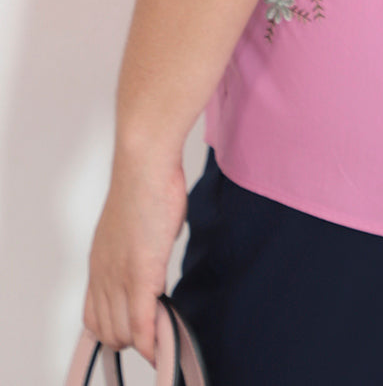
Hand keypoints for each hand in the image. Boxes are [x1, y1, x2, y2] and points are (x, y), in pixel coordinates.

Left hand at [83, 146, 187, 364]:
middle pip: (106, 330)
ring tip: (162, 335)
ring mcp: (119, 277)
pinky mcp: (141, 274)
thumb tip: (154, 270)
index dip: (113, 328)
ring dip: (142, 342)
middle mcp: (103, 274)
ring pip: (122, 333)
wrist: (144, 164)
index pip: (93, 316)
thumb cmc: (146, 185)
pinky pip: (141, 323)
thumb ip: (140, 254)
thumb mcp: (135, 228)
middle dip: (130, 338)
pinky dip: (152, 341)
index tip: (135, 329)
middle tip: (153, 332)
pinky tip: (162, 345)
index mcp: (100, 262)